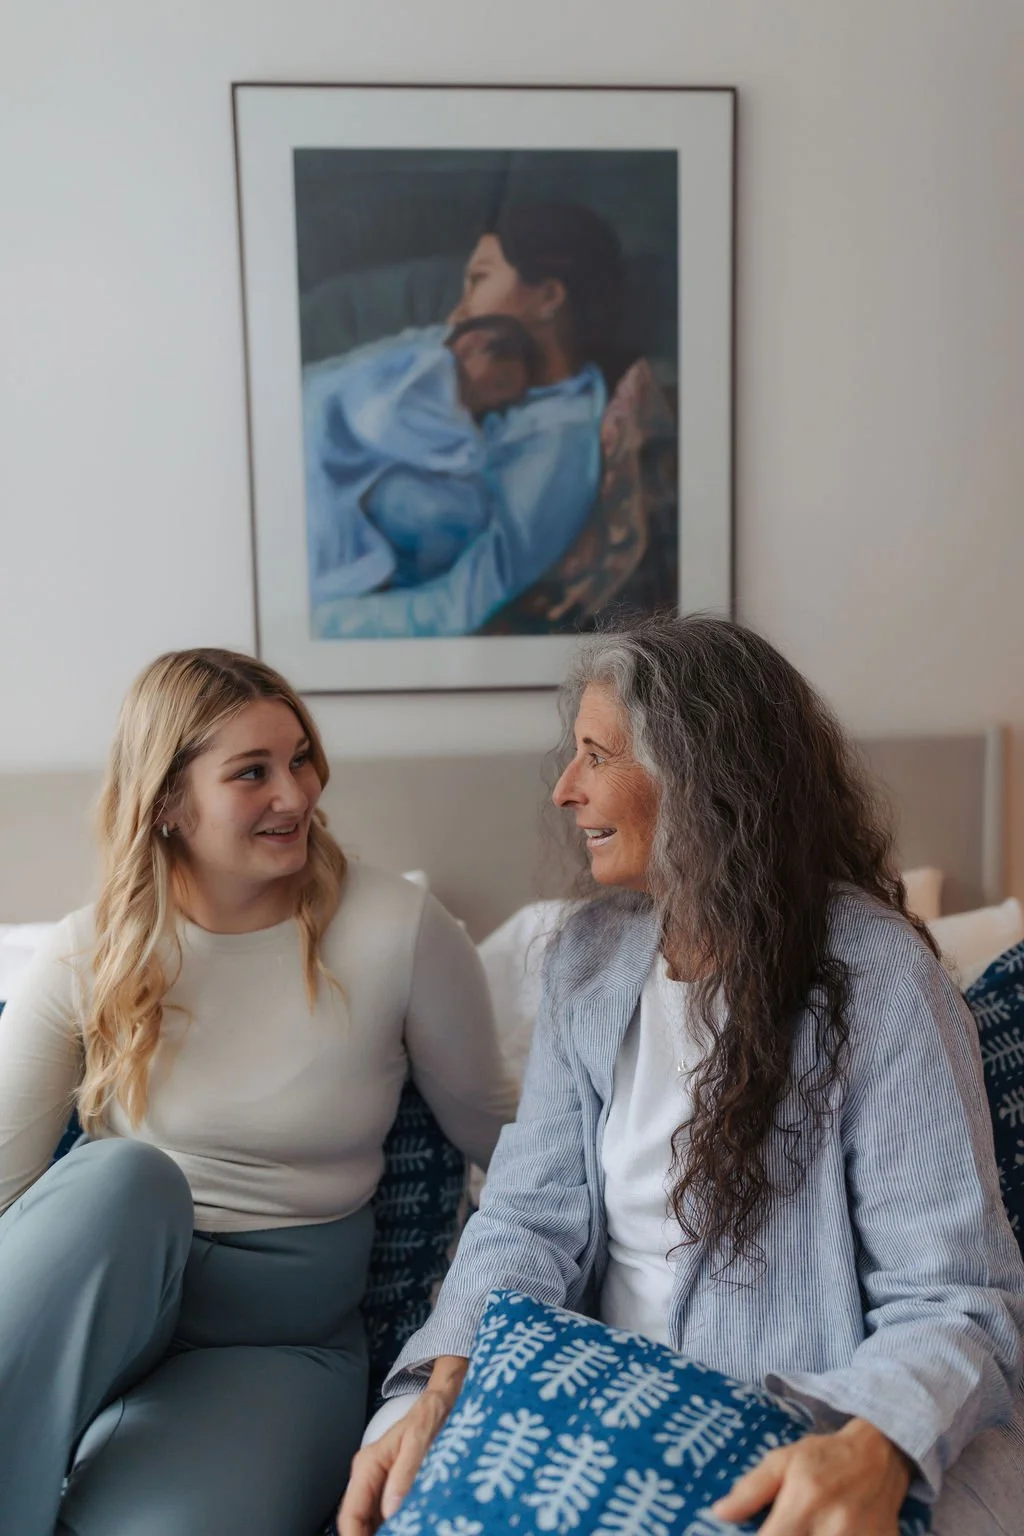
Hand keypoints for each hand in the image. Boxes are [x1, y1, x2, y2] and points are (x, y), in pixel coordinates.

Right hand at [337, 1357, 467, 1535]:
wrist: (436, 1405)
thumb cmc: (426, 1418)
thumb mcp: (417, 1444)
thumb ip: (403, 1475)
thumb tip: (390, 1510)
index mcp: (367, 1465)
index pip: (350, 1512)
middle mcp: (367, 1475)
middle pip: (356, 1518)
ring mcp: (376, 1482)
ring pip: (367, 1519)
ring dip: (374, 1534)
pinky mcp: (388, 1486)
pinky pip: (380, 1514)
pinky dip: (386, 1528)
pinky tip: (400, 1532)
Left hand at [710, 1416, 912, 1534]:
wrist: (881, 1455)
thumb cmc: (825, 1457)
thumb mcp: (783, 1461)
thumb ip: (751, 1489)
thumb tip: (719, 1514)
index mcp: (804, 1502)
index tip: (756, 1535)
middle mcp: (833, 1528)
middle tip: (784, 1530)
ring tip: (805, 1531)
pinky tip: (828, 1533)